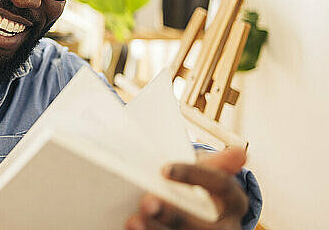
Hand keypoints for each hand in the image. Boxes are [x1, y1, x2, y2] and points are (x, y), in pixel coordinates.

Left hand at [125, 147, 249, 229]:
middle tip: (146, 202)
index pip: (220, 184)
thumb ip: (217, 163)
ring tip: (133, 220)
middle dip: (174, 215)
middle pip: (203, 225)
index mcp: (234, 201)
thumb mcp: (208, 173)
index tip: (164, 169)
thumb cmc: (199, 188)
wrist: (199, 213)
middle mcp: (227, 227)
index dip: (193, 175)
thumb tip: (240, 152)